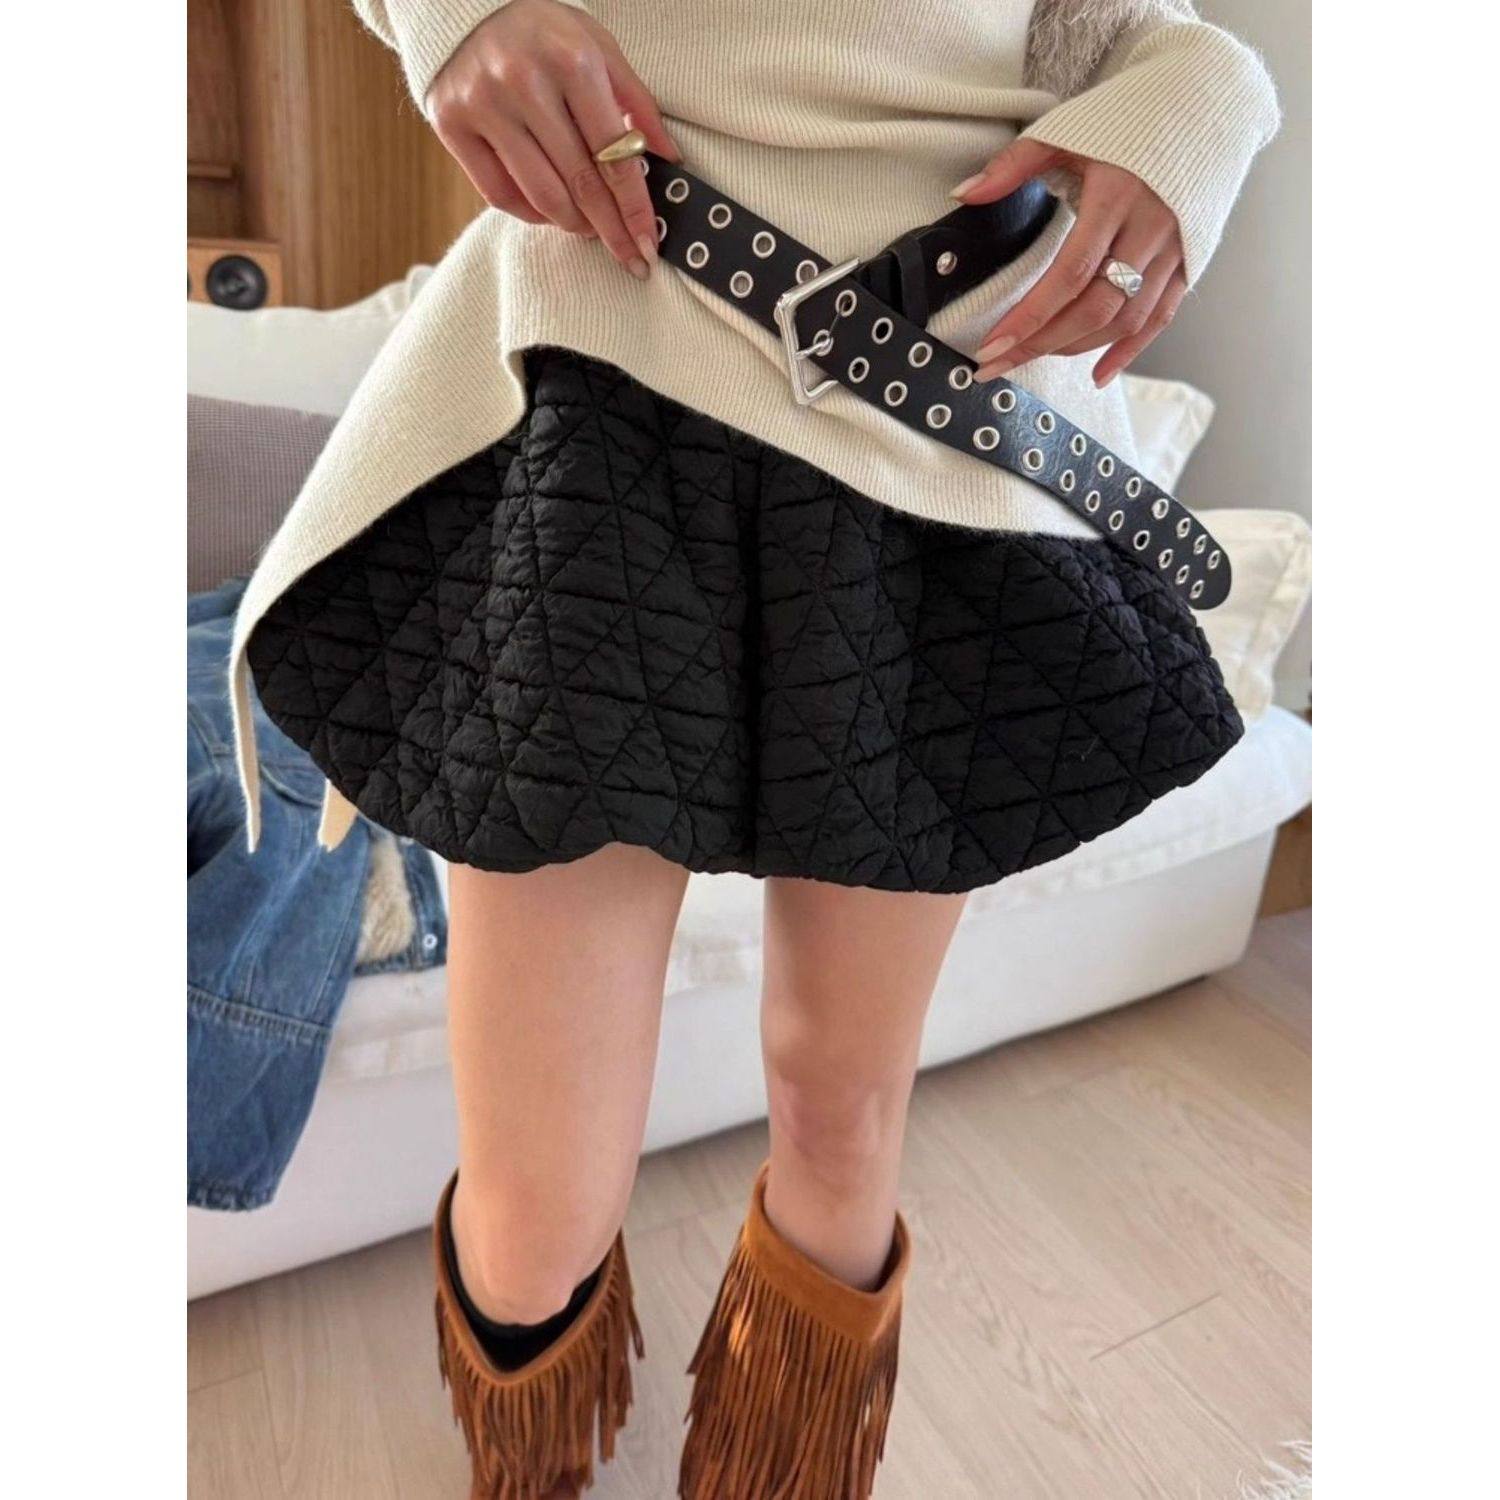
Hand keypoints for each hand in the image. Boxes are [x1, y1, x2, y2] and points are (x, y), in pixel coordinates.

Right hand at [427, 0, 678, 279]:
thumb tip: (668, 159)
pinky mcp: (452, 124)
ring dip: (574, 225)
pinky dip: (532, 214)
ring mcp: (484, 105)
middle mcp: (525, 83)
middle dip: (610, 230)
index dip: (634, 207)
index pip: (613, 154)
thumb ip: (634, 101)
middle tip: (630, 258)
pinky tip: (552, 213)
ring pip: (541, 196)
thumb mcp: (596, 47)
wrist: (464, 6)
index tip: (648, 244)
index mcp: (571, 62)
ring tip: (591, 229)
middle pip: (580, 183)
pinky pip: (500, 194)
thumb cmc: (542, 30)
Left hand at [952, 139, 1186, 386]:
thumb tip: (963, 194)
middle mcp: (1150, 228)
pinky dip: (1129, 350)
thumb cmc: (1130, 117)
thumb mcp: (1067, 129)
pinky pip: (1160, 318)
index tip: (991, 346)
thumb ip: (1014, 164)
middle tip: (996, 364)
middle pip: (1095, 307)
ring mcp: (1175, 249)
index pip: (1069, 274)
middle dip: (1041, 343)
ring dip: (1077, 347)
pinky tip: (1098, 374)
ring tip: (1033, 355)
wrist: (1208, 103)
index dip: (1030, 317)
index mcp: (1117, 195)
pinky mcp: (1190, 261)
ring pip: (1125, 319)